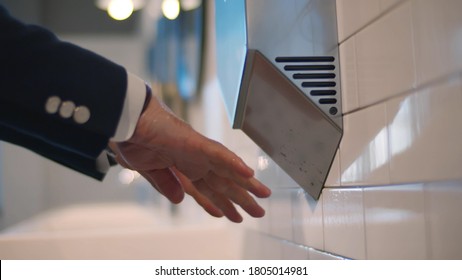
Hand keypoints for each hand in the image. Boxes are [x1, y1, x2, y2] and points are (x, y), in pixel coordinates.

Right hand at [109, 95, 270, 222]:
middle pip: (223, 183)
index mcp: (183, 166)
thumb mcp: (149, 171)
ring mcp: (197, 152)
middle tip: (257, 212)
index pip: (206, 189)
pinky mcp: (195, 144)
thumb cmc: (133, 139)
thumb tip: (179, 200)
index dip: (220, 204)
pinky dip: (234, 164)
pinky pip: (219, 155)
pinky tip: (249, 174)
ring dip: (246, 184)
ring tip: (264, 195)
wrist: (125, 122)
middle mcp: (195, 160)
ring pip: (228, 170)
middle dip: (240, 199)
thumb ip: (166, 184)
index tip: (232, 216)